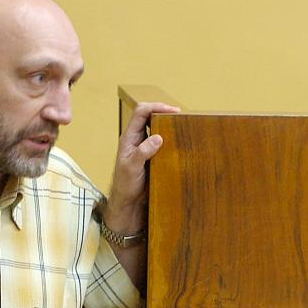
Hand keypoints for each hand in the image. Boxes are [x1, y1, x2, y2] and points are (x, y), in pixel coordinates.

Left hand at [104, 101, 179, 230]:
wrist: (127, 201)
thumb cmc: (125, 185)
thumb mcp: (132, 168)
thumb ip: (143, 152)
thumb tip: (158, 137)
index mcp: (129, 137)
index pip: (141, 113)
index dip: (156, 107)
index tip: (172, 110)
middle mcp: (136, 138)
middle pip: (148, 115)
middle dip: (163, 111)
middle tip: (180, 115)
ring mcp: (143, 145)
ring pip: (154, 126)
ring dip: (167, 123)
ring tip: (181, 124)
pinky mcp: (151, 154)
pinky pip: (160, 139)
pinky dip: (169, 136)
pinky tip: (178, 139)